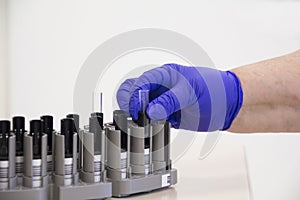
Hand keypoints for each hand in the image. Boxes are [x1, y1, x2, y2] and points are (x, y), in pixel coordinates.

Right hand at [117, 64, 242, 130]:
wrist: (230, 104)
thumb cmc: (216, 90)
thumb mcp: (192, 93)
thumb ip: (170, 101)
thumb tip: (151, 110)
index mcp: (165, 75)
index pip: (141, 82)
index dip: (135, 96)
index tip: (138, 110)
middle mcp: (161, 87)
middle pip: (134, 92)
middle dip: (131, 104)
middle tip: (138, 117)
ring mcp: (163, 100)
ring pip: (140, 106)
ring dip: (137, 115)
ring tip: (144, 124)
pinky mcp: (167, 113)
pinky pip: (150, 118)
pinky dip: (146, 123)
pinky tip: (151, 128)